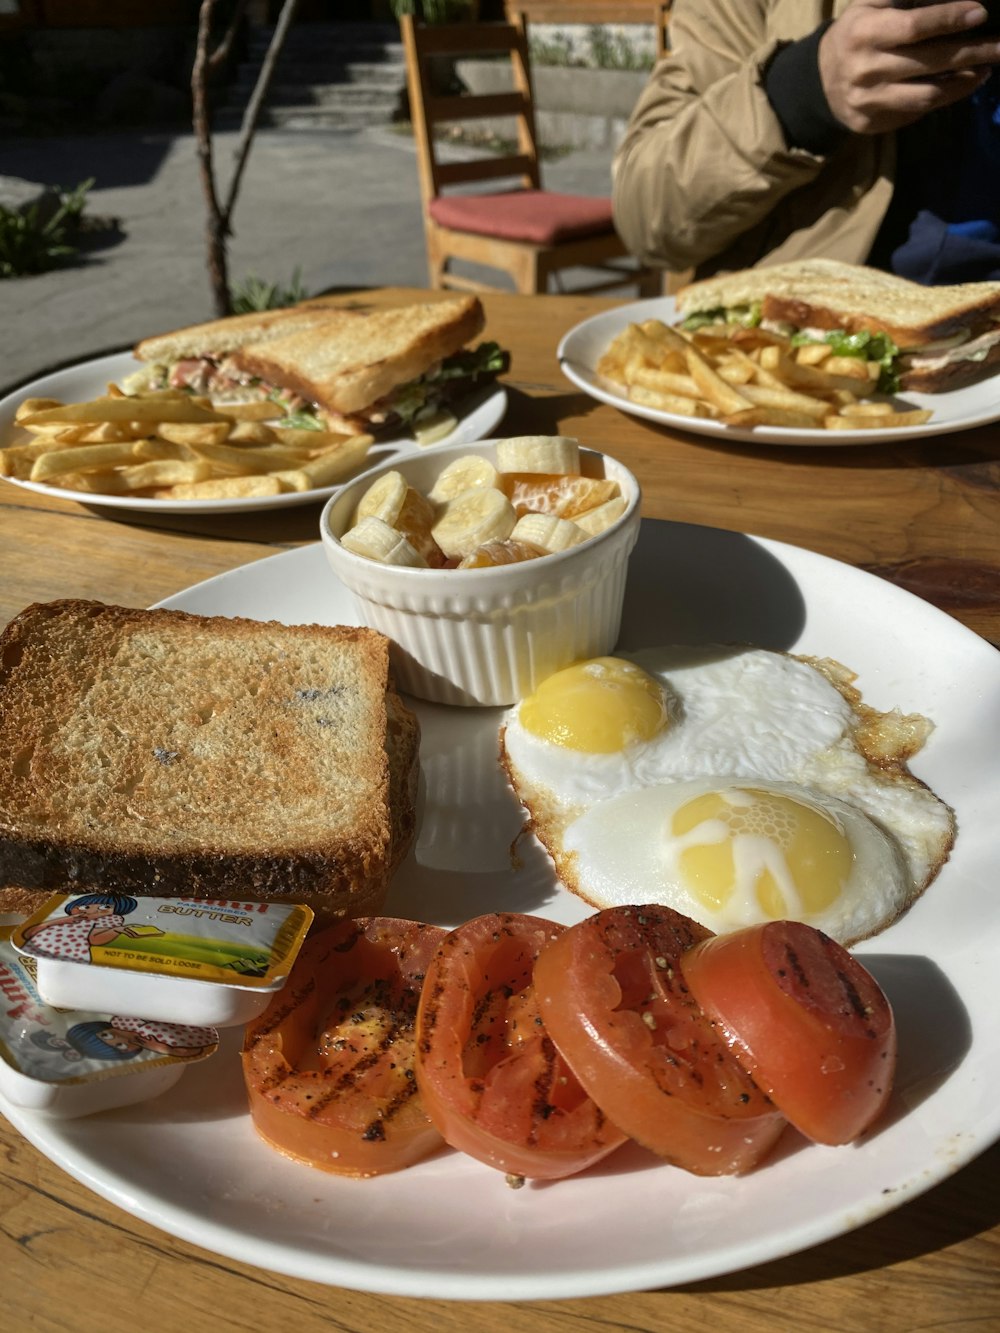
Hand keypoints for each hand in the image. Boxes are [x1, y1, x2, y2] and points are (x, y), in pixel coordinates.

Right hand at [819, 0, 999, 133]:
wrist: (819, 83)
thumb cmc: (856, 33)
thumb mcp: (869, 5)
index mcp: (865, 32)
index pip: (913, 26)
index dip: (948, 19)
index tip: (979, 14)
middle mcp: (867, 69)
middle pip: (929, 61)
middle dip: (971, 51)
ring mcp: (870, 100)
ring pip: (928, 94)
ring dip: (964, 81)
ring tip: (987, 67)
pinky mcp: (874, 121)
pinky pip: (918, 111)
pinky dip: (947, 96)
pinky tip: (967, 82)